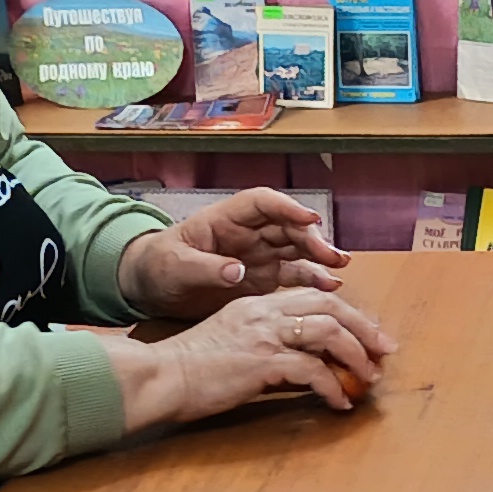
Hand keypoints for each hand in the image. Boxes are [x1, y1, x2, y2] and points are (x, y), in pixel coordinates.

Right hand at [116, 287, 392, 433]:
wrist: (161, 377)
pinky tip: (339, 403)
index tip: (367, 335)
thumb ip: (266, 346)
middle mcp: (264, 312)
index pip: (314, 299)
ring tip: (369, 378)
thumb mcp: (232, 345)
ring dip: (356, 356)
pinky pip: (312, 371)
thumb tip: (302, 367)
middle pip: (330, 307)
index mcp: (257, 304)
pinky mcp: (262, 360)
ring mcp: (264, 333)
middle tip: (385, 351)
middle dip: (364, 328)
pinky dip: (332, 387)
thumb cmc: (190, 369)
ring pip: (329, 332)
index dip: (348, 316)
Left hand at [117, 189, 346, 320]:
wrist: (152, 288)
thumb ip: (205, 268)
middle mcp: (247, 233)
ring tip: (339, 268)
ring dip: (318, 256)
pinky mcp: (263, 278)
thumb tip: (236, 271)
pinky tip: (328, 286)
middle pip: (286, 226)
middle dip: (311, 238)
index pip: (261, 203)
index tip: (309, 220)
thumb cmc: (158, 267)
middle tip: (331, 256)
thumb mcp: (175, 267)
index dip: (287, 208)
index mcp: (224, 219)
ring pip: (295, 248)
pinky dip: (311, 278)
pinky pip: (292, 274)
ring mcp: (258, 255)